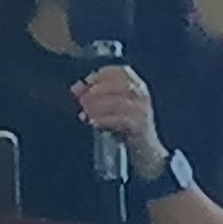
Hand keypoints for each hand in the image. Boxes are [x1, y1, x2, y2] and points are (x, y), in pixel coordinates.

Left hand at [72, 64, 168, 182]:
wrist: (146, 152)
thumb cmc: (126, 126)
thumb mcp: (115, 106)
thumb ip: (97, 96)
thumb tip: (76, 89)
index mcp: (137, 85)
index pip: (118, 71)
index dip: (97, 77)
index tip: (81, 86)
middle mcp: (142, 94)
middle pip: (117, 84)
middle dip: (95, 91)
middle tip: (80, 100)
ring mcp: (142, 110)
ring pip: (117, 101)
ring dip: (97, 105)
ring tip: (84, 112)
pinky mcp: (139, 126)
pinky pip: (119, 119)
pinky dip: (103, 119)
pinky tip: (92, 122)